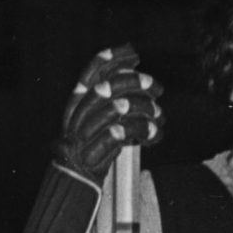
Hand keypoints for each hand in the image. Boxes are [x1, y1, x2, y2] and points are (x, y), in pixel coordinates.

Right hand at [55, 45, 163, 180]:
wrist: (74, 181)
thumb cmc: (92, 149)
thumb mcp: (98, 120)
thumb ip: (112, 102)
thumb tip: (137, 79)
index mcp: (77, 104)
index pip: (90, 74)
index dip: (111, 59)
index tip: (132, 51)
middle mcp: (78, 116)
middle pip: (106, 87)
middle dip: (134, 83)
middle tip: (156, 87)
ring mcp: (84, 134)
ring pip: (115, 109)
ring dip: (143, 109)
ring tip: (158, 117)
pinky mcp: (93, 153)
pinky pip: (118, 134)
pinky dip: (140, 131)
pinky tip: (153, 134)